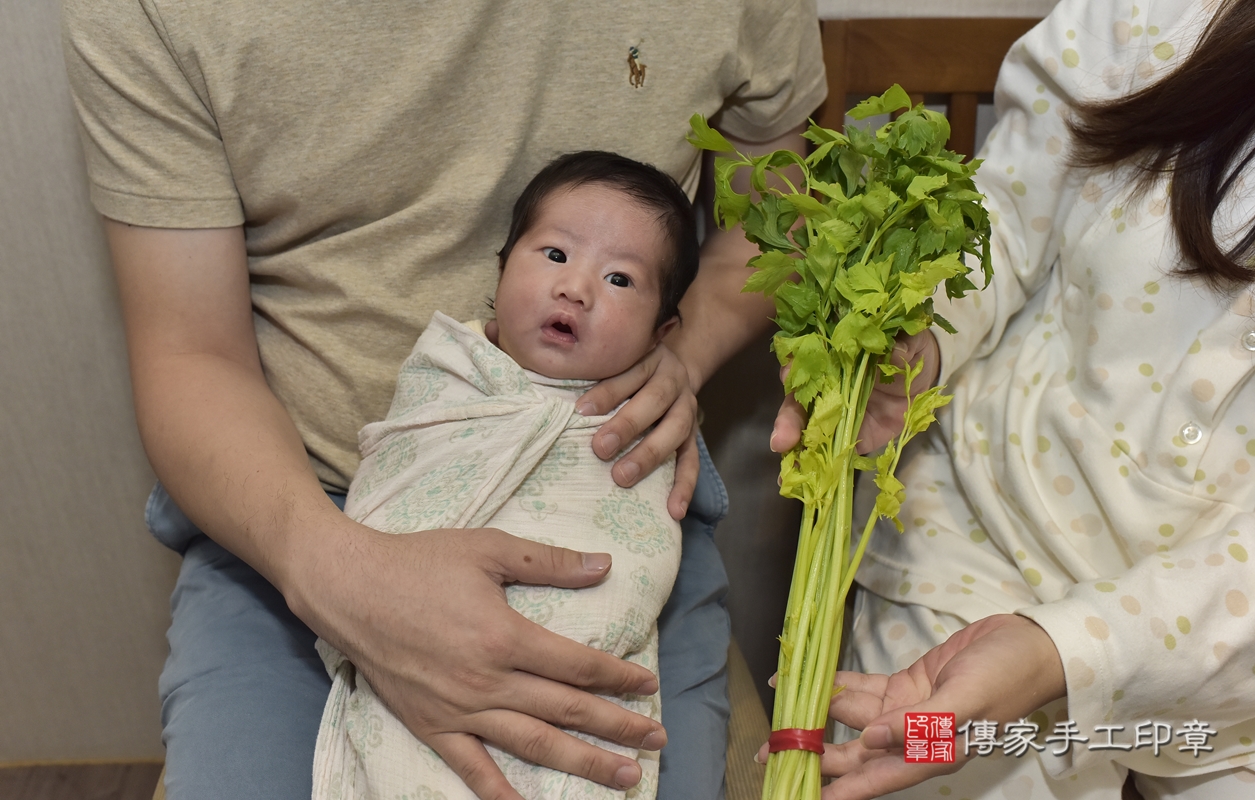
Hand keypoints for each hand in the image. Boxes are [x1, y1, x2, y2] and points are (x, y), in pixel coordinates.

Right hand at [290, 521, 665, 799]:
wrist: (348, 587)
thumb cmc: (418, 561)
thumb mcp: (488, 549)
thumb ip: (549, 561)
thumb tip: (604, 566)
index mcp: (504, 637)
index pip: (577, 665)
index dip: (618, 677)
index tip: (649, 685)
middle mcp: (486, 682)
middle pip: (566, 710)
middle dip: (617, 727)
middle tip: (657, 739)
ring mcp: (458, 710)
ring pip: (533, 745)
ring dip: (583, 764)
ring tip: (624, 779)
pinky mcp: (431, 726)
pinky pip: (472, 769)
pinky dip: (501, 793)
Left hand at [575, 343, 698, 519]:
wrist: (675, 370)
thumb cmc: (630, 372)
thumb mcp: (618, 362)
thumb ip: (595, 375)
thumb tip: (551, 396)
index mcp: (651, 360)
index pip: (629, 374)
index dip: (607, 392)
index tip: (581, 411)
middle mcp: (673, 382)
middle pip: (654, 401)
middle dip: (626, 425)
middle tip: (600, 448)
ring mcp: (687, 411)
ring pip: (674, 431)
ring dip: (648, 455)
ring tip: (622, 477)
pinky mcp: (694, 437)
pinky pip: (692, 462)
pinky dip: (684, 486)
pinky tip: (673, 510)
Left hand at [756, 614, 1064, 799]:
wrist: (1031, 643)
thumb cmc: (1007, 676)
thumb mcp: (968, 701)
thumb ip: (922, 724)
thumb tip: (871, 741)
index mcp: (934, 751)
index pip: (878, 778)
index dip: (842, 789)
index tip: (806, 796)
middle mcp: (916, 736)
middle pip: (857, 752)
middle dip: (816, 752)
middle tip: (770, 751)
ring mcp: (910, 710)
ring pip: (854, 717)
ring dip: (819, 713)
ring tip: (779, 712)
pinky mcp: (909, 685)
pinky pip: (864, 689)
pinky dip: (837, 684)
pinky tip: (808, 681)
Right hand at [770, 331, 940, 454]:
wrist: (921, 382)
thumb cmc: (908, 353)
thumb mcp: (911, 342)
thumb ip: (903, 343)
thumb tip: (896, 350)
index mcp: (834, 355)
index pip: (807, 358)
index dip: (796, 365)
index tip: (790, 373)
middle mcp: (823, 383)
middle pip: (797, 398)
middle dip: (788, 418)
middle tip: (783, 439)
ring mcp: (829, 411)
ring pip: (802, 425)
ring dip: (789, 441)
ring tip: (785, 459)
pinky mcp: (841, 435)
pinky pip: (821, 449)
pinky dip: (805, 463)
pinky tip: (791, 477)